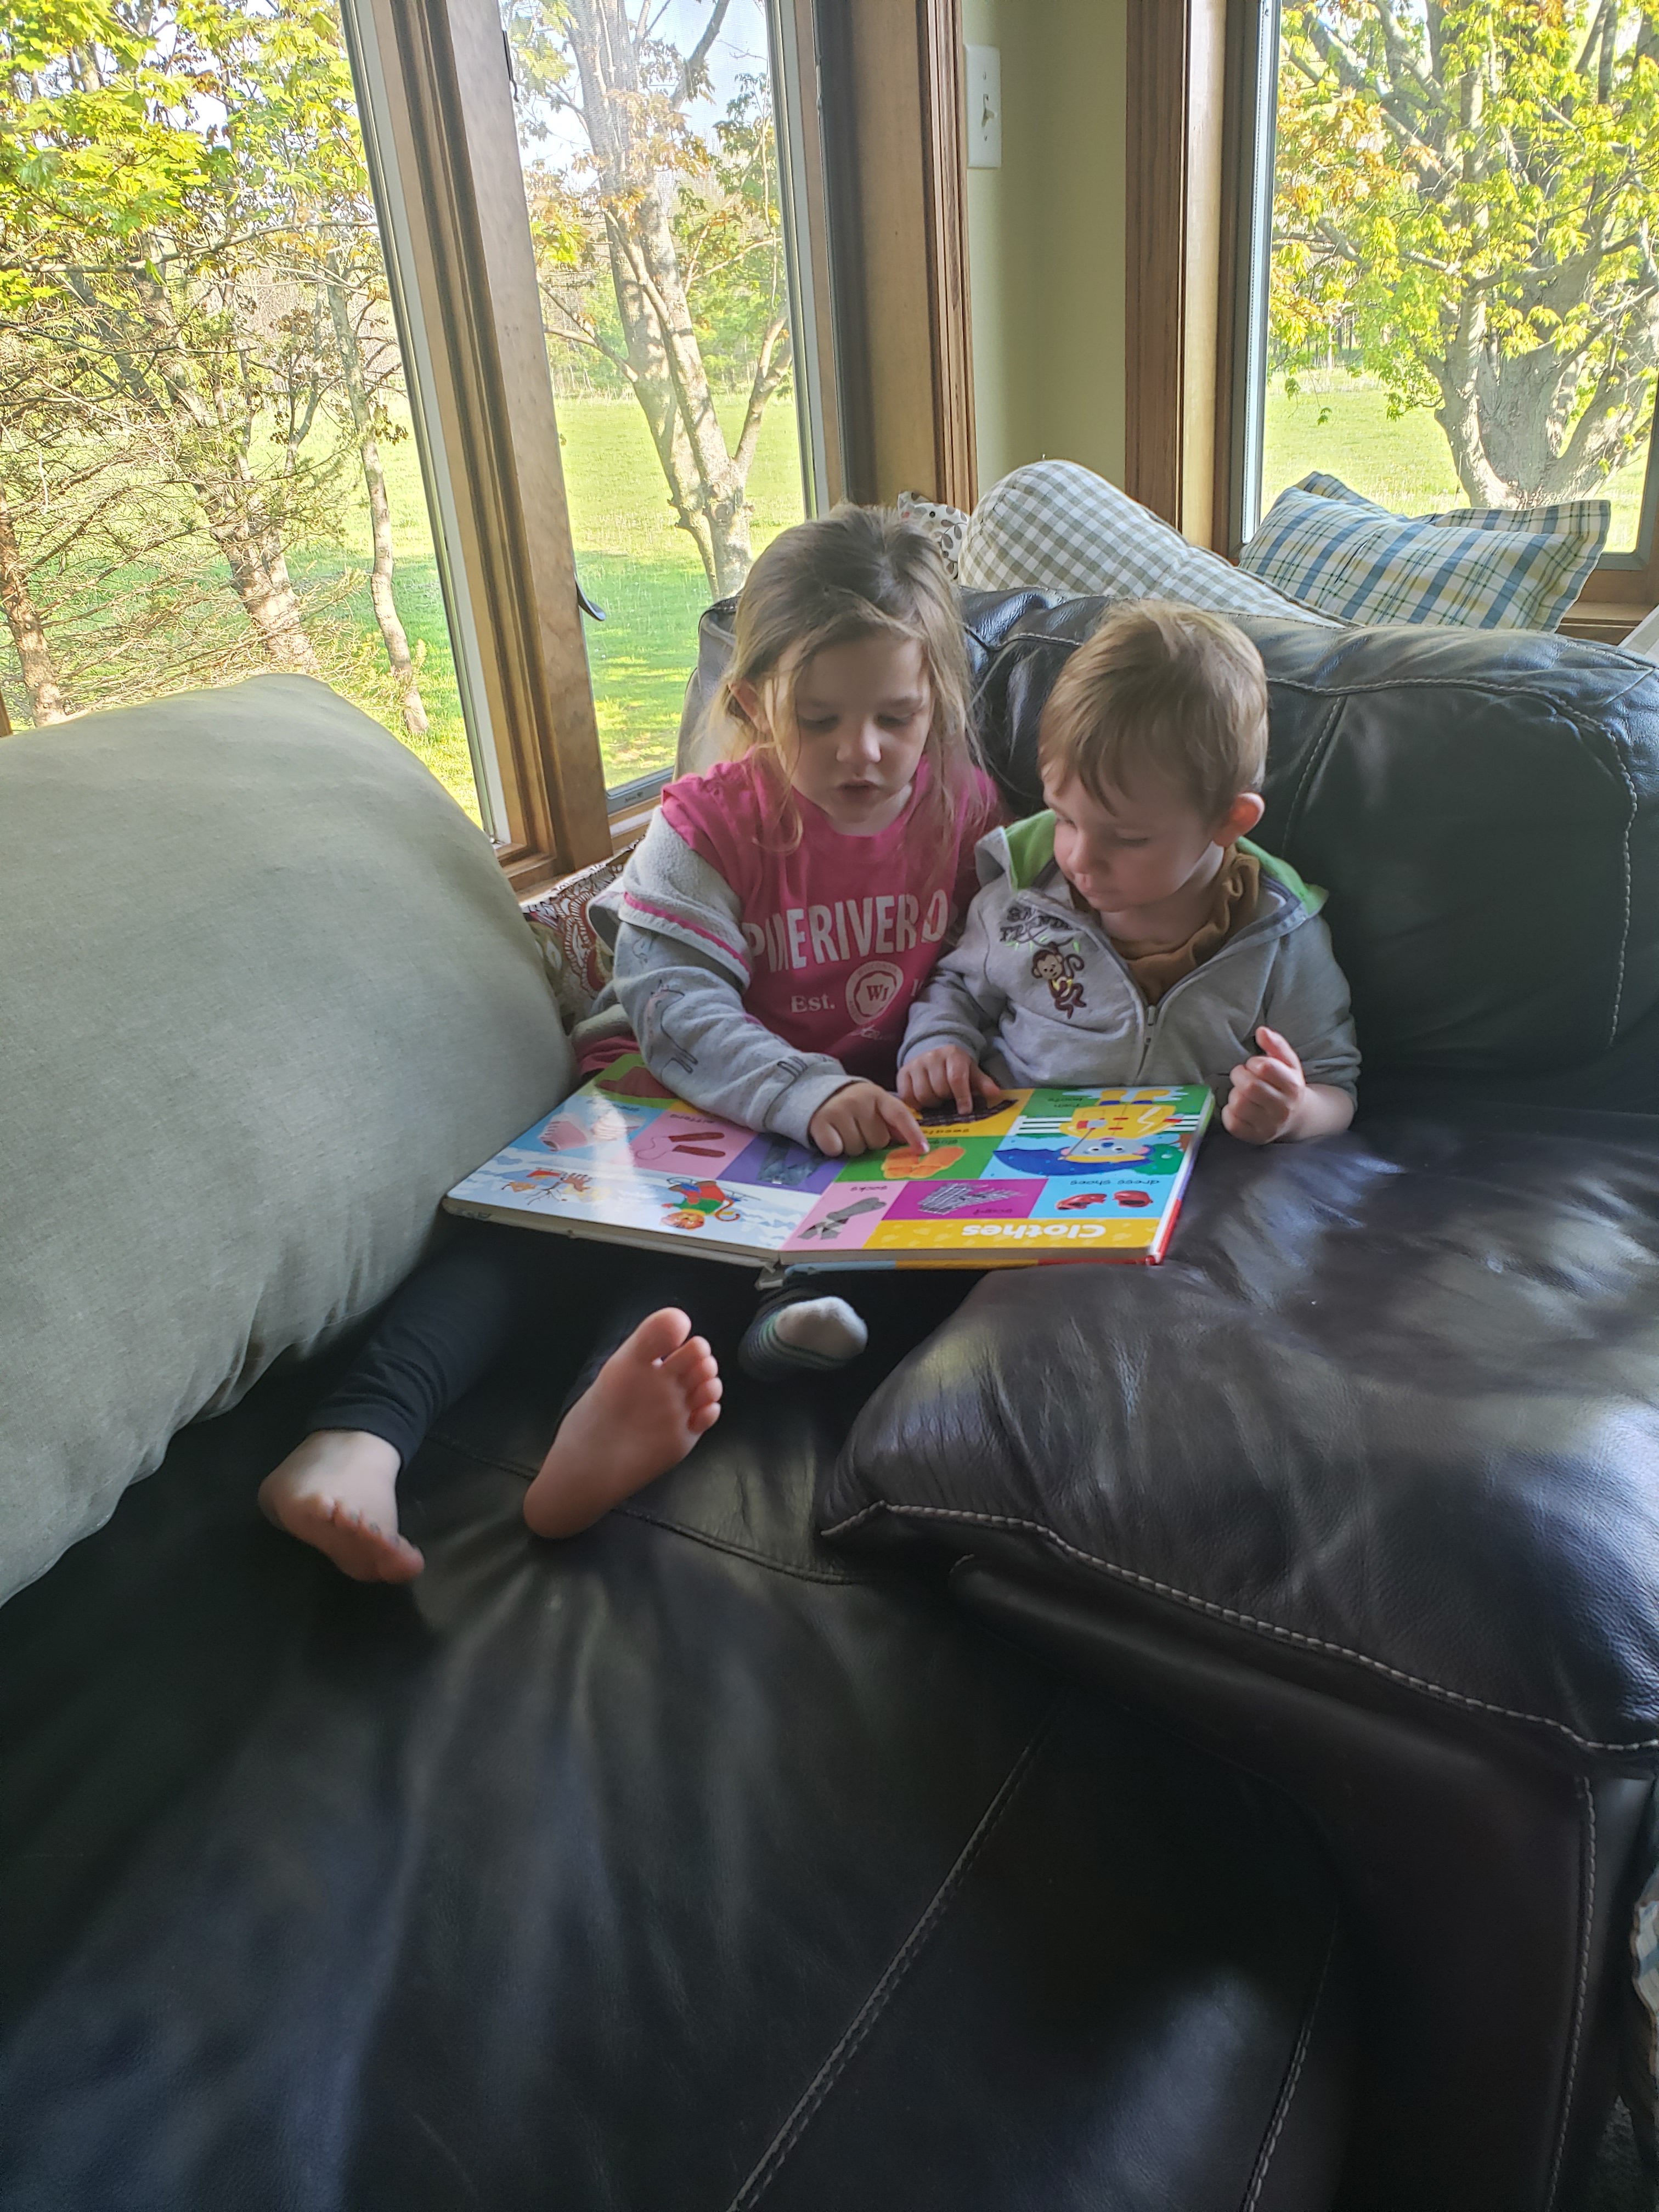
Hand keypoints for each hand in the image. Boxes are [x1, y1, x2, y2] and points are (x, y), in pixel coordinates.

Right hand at [808, 1081, 928, 1158]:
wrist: (814, 1092)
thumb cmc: (852, 1105)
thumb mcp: (874, 1105)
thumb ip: (892, 1121)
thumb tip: (910, 1142)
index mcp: (877, 1095)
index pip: (900, 1115)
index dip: (913, 1134)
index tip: (922, 1150)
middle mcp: (859, 1100)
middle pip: (878, 1141)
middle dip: (871, 1140)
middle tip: (859, 1129)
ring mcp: (839, 1110)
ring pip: (857, 1148)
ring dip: (852, 1145)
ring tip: (844, 1130)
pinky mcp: (820, 1122)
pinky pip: (836, 1149)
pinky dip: (834, 1148)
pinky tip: (831, 1134)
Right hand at [897, 1048, 1000, 1116]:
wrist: (934, 1054)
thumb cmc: (956, 1068)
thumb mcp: (971, 1072)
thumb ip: (983, 1083)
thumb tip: (995, 1094)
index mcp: (952, 1054)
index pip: (956, 1078)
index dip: (962, 1097)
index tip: (965, 1111)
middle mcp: (932, 1056)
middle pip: (939, 1088)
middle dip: (946, 1099)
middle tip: (949, 1100)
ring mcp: (915, 1064)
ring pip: (922, 1094)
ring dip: (932, 1103)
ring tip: (937, 1099)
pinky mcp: (902, 1073)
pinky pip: (907, 1096)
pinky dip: (916, 1104)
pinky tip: (923, 1102)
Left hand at [1223, 1027, 1305, 1144]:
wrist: (1298, 1117)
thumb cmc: (1287, 1084)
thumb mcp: (1288, 1062)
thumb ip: (1276, 1044)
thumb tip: (1260, 1030)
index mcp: (1293, 1086)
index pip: (1265, 1068)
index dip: (1253, 1062)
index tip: (1255, 1065)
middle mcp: (1283, 1108)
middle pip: (1249, 1086)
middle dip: (1239, 1076)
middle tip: (1243, 1076)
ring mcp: (1270, 1125)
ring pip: (1238, 1104)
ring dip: (1234, 1093)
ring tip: (1242, 1092)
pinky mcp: (1255, 1137)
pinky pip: (1232, 1123)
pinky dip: (1229, 1112)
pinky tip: (1239, 1107)